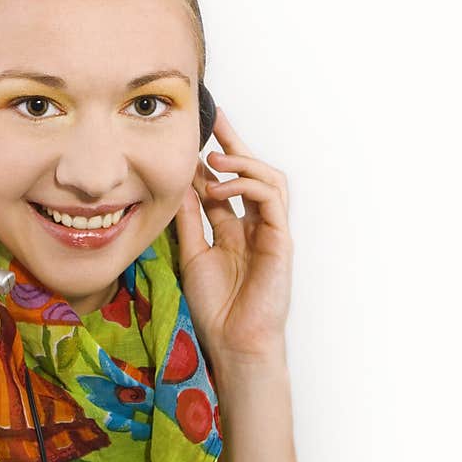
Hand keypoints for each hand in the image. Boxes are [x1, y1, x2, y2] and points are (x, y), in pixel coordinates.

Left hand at [173, 107, 292, 366]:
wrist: (233, 342)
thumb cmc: (216, 306)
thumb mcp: (193, 253)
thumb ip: (190, 220)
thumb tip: (180, 185)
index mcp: (235, 230)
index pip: (227, 184)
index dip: (214, 160)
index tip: (196, 136)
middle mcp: (256, 227)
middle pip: (253, 174)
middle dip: (236, 144)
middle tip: (216, 120)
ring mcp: (271, 232)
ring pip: (269, 180)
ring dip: (243, 163)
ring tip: (214, 158)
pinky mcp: (281, 241)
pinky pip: (271, 201)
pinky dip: (248, 186)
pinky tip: (222, 187)